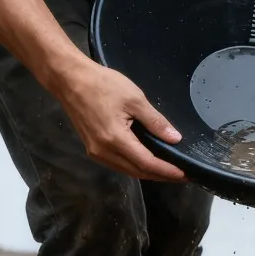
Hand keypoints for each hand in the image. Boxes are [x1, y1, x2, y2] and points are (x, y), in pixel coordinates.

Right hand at [55, 60, 185, 181]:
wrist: (69, 79)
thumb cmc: (102, 84)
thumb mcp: (135, 99)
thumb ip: (155, 121)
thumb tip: (175, 138)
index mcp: (115, 139)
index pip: (147, 163)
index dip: (167, 171)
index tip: (185, 175)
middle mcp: (103, 152)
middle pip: (138, 172)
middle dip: (161, 176)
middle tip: (181, 176)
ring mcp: (95, 152)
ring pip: (127, 170)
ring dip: (148, 173)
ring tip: (168, 172)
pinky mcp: (92, 148)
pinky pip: (118, 164)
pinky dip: (135, 166)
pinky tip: (147, 163)